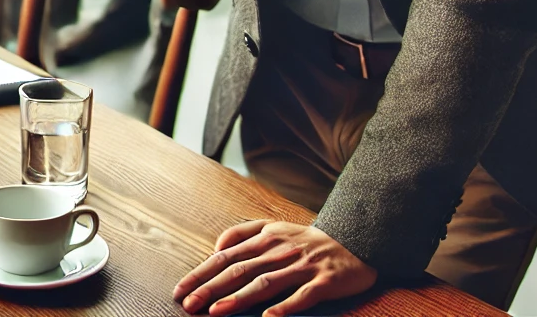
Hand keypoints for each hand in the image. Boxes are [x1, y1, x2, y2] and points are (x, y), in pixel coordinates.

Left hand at [173, 221, 375, 316]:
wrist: (356, 238)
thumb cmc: (307, 239)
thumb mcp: (273, 228)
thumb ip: (242, 234)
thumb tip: (214, 249)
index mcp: (264, 238)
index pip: (224, 257)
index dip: (201, 274)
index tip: (180, 290)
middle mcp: (279, 250)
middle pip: (239, 270)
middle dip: (211, 288)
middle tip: (189, 305)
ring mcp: (302, 265)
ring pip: (265, 282)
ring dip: (239, 298)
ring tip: (217, 312)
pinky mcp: (324, 281)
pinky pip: (302, 296)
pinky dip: (285, 308)